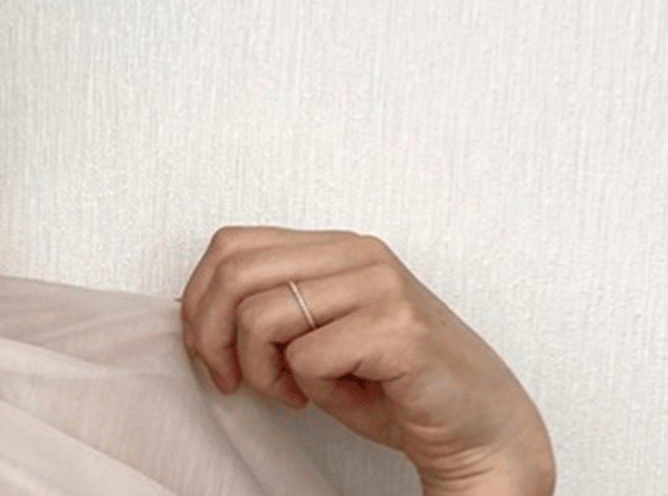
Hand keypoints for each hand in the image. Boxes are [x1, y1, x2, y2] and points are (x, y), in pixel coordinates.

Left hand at [179, 227, 553, 495]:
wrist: (479, 428)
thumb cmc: (395, 385)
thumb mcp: (318, 332)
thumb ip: (270, 307)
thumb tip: (196, 314)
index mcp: (335, 247)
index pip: (231, 246)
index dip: (199, 301)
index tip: (207, 351)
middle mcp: (359, 254)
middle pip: (234, 274)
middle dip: (215, 338)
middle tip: (235, 380)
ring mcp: (381, 287)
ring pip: (261, 316)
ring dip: (264, 371)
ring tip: (296, 392)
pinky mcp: (398, 330)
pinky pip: (308, 357)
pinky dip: (314, 391)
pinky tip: (346, 397)